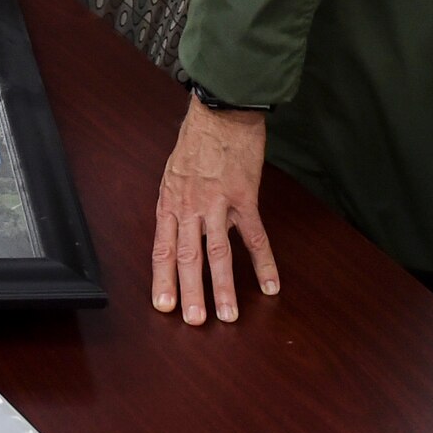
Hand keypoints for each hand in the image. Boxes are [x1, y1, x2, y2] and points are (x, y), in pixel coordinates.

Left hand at [152, 93, 278, 325]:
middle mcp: (190, 206)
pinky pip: (255, 237)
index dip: (162, 278)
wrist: (221, 111)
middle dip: (190, 292)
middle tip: (194, 322)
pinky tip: (270, 285)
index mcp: (170, 201)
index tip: (163, 306)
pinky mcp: (245, 197)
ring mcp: (217, 203)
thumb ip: (178, 204)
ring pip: (218, 252)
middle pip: (188, 256)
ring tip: (228, 316)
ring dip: (223, 286)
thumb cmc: (197, 139)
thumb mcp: (174, 172)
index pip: (162, 248)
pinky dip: (264, 263)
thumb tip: (179, 231)